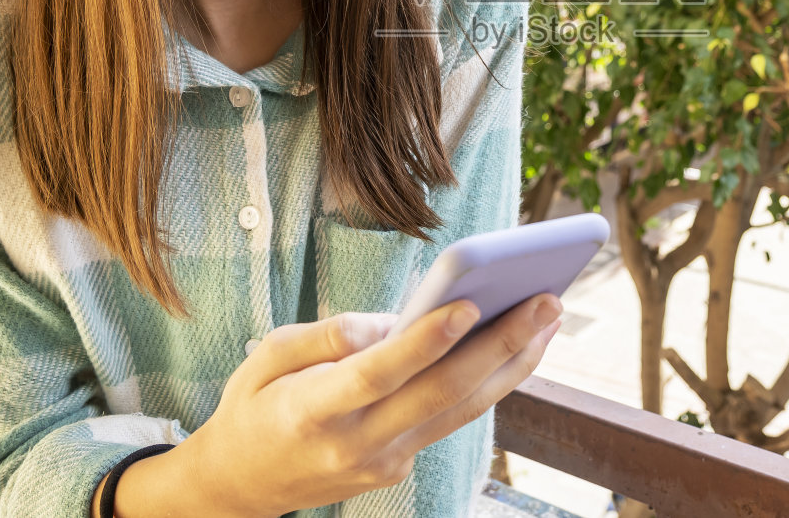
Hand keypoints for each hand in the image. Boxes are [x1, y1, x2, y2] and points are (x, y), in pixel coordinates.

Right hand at [117, 293, 562, 517]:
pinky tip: (518, 348)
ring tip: (549, 318)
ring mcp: (383, 463)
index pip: (379, 374)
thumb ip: (324, 336)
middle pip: (439, 394)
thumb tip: (387, 323)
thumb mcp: (264, 359)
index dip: (424, 342)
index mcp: (312, 411)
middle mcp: (356, 444)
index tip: (467, 304)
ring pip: (459, 411)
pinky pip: (450, 419)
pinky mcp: (398, 468)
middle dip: (499, 346)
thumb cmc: (253, 406)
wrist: (239, 487)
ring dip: (512, 364)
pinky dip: (488, 383)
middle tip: (545, 301)